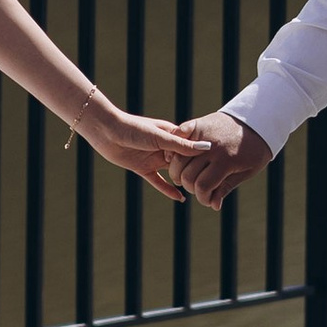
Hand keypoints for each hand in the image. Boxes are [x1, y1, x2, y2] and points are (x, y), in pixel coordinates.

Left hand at [90, 108, 213, 198]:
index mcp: (172, 134)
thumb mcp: (160, 137)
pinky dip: (167, 189)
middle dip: (196, 170)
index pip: (192, 147)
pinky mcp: (142, 168)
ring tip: (199, 192)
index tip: (220, 164)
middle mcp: (165, 146)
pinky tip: (180, 198)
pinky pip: (158, 181)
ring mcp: (154, 158)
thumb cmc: (133, 128)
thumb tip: (206, 148)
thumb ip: (181, 146)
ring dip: (183, 181)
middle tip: (213, 183)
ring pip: (172, 172)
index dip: (203, 156)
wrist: (106, 131)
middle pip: (184, 161)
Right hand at [177, 111, 270, 208]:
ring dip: (179, 172)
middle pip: (187, 175)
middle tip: (198, 187)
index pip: (202, 186)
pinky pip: (178, 136)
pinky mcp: (198, 124)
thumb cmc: (255, 150)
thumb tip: (213, 206)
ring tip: (187, 175)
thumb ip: (226, 187)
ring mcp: (202, 134)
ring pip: (177, 159)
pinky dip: (175, 148)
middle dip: (190, 187)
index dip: (202, 198)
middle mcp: (211, 147)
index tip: (207, 200)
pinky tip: (180, 158)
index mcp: (225, 160)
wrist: (257, 121)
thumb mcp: (247, 171)